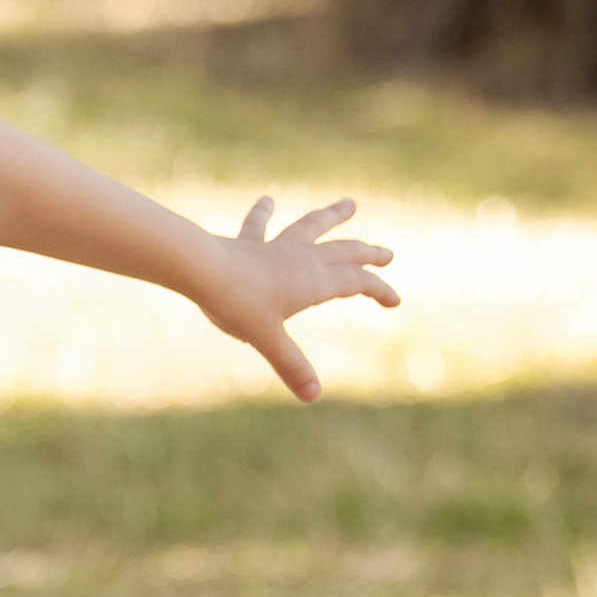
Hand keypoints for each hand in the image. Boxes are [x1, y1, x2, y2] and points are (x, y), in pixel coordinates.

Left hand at [194, 196, 399, 400]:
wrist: (202, 269)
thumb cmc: (236, 303)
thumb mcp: (267, 339)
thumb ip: (291, 366)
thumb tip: (313, 396)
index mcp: (313, 282)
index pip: (356, 283)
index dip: (379, 290)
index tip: (394, 301)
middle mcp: (301, 259)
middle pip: (343, 252)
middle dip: (367, 254)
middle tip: (387, 254)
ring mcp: (275, 247)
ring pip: (311, 227)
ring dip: (332, 216)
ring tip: (349, 204)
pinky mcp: (248, 243)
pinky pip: (259, 226)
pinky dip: (264, 213)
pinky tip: (267, 200)